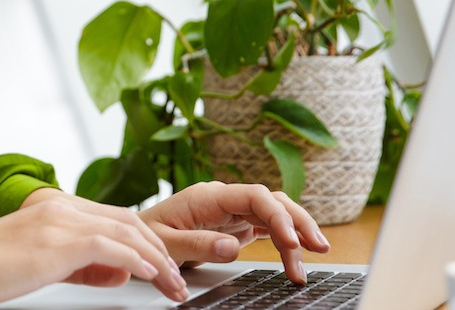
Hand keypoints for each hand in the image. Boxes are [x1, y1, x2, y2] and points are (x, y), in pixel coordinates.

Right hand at [0, 189, 190, 306]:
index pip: (115, 219)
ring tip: (172, 286)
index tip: (163, 269)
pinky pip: (110, 248)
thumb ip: (80, 265)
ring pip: (126, 232)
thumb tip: (119, 273)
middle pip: (128, 222)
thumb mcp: (40, 264)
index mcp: (55, 207)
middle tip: (177, 281)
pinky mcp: (55, 242)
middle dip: (159, 251)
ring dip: (156, 261)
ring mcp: (58, 220)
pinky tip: (149, 277)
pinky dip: (136, 262)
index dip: (145, 243)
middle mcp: (60, 206)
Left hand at [139, 181, 329, 283]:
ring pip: (275, 214)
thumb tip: (233, 247)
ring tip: (313, 258)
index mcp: (209, 196)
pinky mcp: (236, 225)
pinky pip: (267, 228)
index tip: (291, 240)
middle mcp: (225, 199)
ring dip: (296, 233)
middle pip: (272, 201)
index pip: (254, 195)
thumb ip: (197, 243)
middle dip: (298, 221)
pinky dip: (284, 241)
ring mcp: (232, 211)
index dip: (277, 215)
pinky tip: (296, 256)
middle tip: (318, 248)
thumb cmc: (146, 234)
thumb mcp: (165, 242)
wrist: (136, 234)